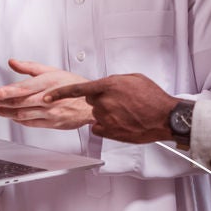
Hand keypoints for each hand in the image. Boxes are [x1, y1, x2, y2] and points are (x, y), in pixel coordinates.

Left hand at [0, 59, 94, 129]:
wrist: (91, 103)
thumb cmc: (72, 86)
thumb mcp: (52, 71)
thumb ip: (30, 67)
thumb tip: (12, 62)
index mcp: (47, 83)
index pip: (21, 88)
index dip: (4, 92)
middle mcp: (48, 98)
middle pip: (19, 102)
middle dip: (2, 102)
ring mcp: (50, 112)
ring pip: (23, 114)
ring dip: (7, 113)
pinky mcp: (53, 123)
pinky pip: (32, 123)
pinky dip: (20, 120)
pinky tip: (13, 117)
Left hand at [44, 73, 179, 143]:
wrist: (165, 117)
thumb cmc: (153, 98)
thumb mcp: (133, 78)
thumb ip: (113, 80)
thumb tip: (106, 84)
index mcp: (107, 87)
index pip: (75, 89)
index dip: (58, 93)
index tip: (45, 96)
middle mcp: (104, 103)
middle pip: (90, 101)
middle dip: (100, 99)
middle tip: (119, 101)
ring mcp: (106, 119)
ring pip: (97, 114)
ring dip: (107, 112)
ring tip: (126, 112)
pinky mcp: (110, 132)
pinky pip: (100, 127)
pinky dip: (107, 125)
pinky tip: (122, 122)